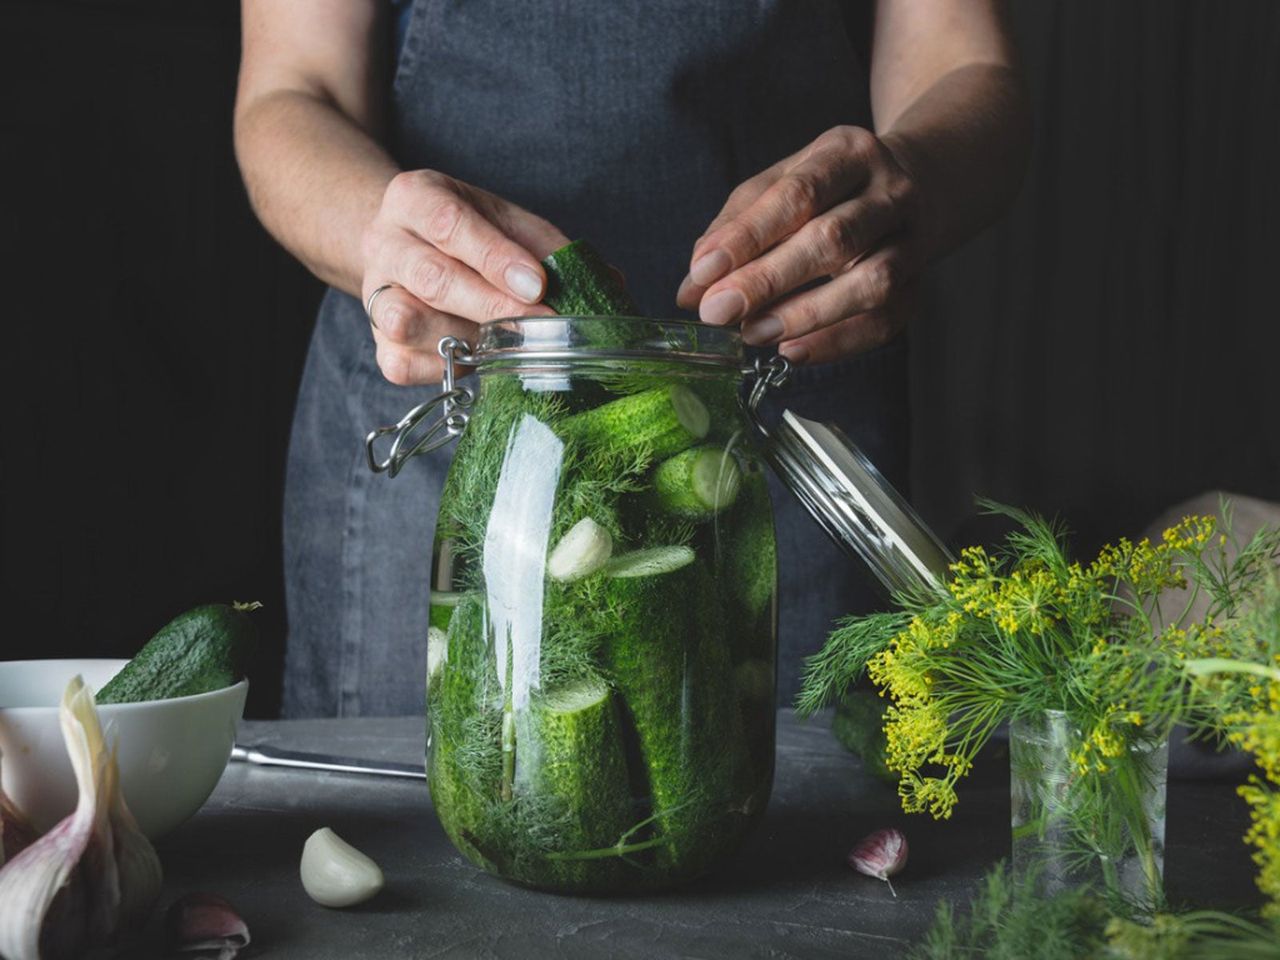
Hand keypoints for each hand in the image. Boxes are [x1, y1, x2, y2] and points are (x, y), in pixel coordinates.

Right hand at [361, 171, 569, 383]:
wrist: (408, 247)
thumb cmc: (468, 234)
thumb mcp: (507, 222)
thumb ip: (550, 247)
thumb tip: (608, 283)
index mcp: (415, 197)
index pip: (450, 223)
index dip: (495, 258)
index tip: (538, 284)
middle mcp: (385, 243)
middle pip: (432, 278)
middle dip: (492, 305)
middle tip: (541, 323)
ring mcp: (375, 294)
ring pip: (410, 323)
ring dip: (466, 338)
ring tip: (507, 341)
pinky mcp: (379, 341)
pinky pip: (403, 364)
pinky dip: (444, 369)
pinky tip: (475, 358)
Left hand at [676, 126, 927, 364]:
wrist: (921, 185)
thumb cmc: (830, 189)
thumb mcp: (781, 184)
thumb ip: (734, 229)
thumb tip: (692, 288)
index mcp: (848, 153)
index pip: (797, 194)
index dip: (748, 235)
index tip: (704, 271)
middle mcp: (891, 192)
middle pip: (833, 239)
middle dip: (768, 279)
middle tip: (717, 311)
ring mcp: (912, 240)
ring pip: (870, 282)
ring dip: (805, 314)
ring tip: (752, 333)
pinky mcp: (920, 285)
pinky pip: (884, 322)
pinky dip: (836, 342)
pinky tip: (793, 350)